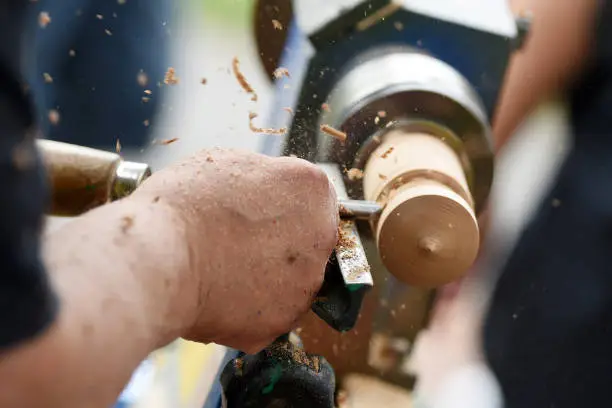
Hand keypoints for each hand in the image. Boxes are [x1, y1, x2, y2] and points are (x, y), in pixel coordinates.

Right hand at [134, 149, 337, 352]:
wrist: (159, 258)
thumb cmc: (186, 203)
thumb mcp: (229, 161)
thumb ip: (265, 177)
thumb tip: (266, 191)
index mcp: (312, 189)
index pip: (310, 196)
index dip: (280, 202)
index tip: (258, 210)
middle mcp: (321, 238)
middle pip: (307, 241)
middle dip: (279, 241)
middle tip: (239, 242)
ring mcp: (304, 285)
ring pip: (290, 281)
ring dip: (266, 277)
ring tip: (224, 269)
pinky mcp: (279, 322)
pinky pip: (266, 314)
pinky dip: (247, 308)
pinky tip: (219, 293)